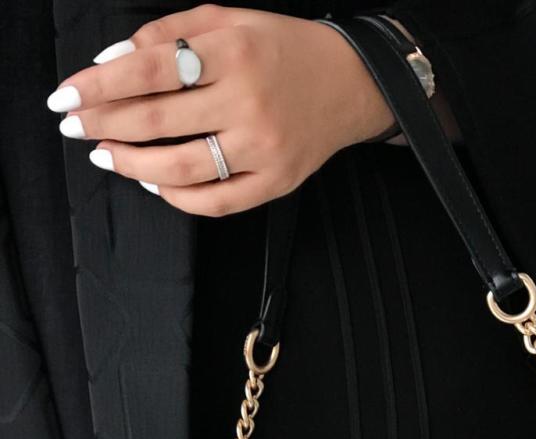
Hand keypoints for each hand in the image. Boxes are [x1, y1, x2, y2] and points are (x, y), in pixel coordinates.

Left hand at [46, 5, 396, 215]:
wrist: (350, 84)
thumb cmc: (282, 50)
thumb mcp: (230, 20)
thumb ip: (172, 33)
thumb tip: (113, 62)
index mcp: (234, 51)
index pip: (150, 70)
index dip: (100, 85)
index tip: (66, 96)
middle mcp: (249, 102)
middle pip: (157, 121)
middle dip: (104, 125)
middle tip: (73, 126)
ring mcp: (263, 148)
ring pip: (180, 169)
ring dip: (131, 164)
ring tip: (105, 155)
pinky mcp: (276, 182)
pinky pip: (216, 202)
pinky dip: (176, 197)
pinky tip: (152, 181)